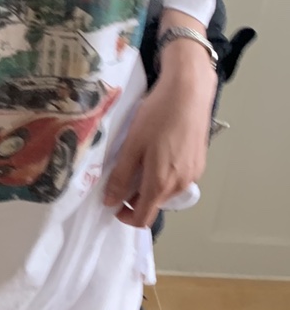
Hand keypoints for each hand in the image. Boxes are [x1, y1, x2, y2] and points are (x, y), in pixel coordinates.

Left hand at [104, 46, 216, 227]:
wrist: (189, 92)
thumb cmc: (158, 116)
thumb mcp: (132, 146)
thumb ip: (120, 176)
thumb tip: (110, 201)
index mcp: (160, 183)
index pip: (143, 218)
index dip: (125, 216)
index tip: (113, 203)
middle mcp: (180, 185)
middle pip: (155, 204)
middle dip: (136, 197)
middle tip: (123, 174)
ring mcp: (193, 174)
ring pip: (167, 192)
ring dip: (150, 185)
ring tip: (140, 160)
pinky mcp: (199, 162)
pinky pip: (178, 178)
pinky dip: (165, 174)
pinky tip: (158, 152)